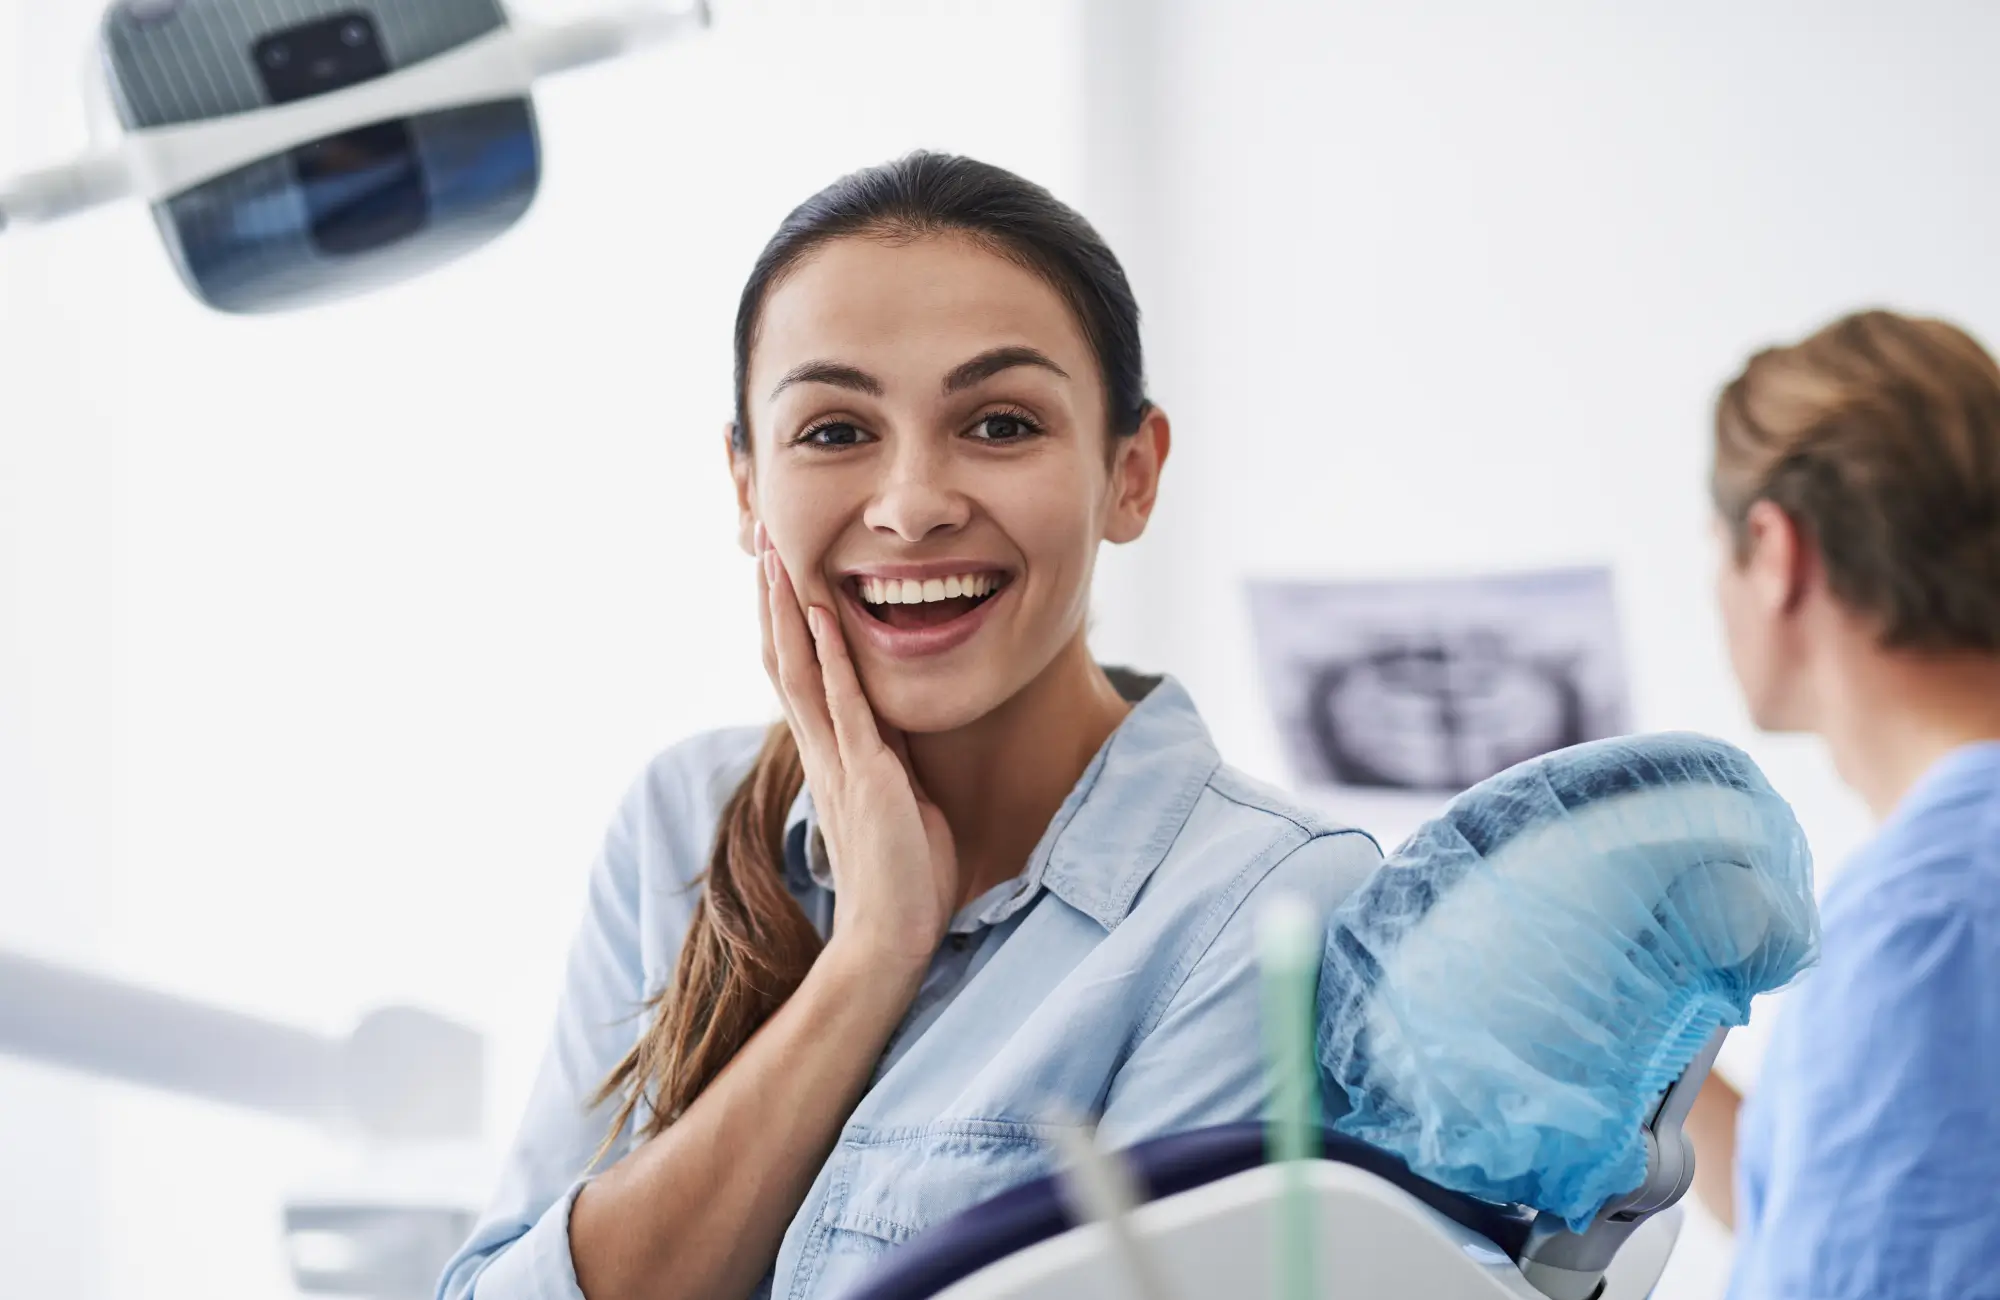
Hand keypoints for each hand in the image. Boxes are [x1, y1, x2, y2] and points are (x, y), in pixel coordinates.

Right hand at [757, 526, 959, 968]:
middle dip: (772, 601)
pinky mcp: (867, 774)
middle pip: (782, 661)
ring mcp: (840, 760)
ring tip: (776, 560)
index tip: (779, 571)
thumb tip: (895, 727)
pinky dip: (831, 656)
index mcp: (830, 755)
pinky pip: (844, 704)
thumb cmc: (903, 878)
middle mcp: (823, 751)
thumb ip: (889, 758)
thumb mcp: (898, 798)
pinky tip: (822, 614)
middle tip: (761, 542)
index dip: (784, 622)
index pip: (796, 674)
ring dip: (787, 613)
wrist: (891, 939)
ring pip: (799, 672)